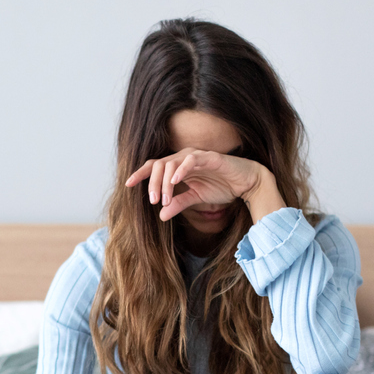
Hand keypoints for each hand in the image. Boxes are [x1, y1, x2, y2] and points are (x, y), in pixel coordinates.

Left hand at [124, 148, 276, 221]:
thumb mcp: (196, 199)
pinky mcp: (210, 157)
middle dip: (152, 183)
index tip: (127, 185)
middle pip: (159, 165)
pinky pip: (191, 159)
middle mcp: (184, 158)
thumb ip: (178, 204)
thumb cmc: (221, 186)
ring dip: (165, 181)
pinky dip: (181, 169)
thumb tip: (161, 216)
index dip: (140, 174)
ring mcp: (196, 156)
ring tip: (164, 198)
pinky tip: (175, 181)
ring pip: (172, 163)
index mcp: (179, 167)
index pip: (154, 167)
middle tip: (152, 200)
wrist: (246, 183)